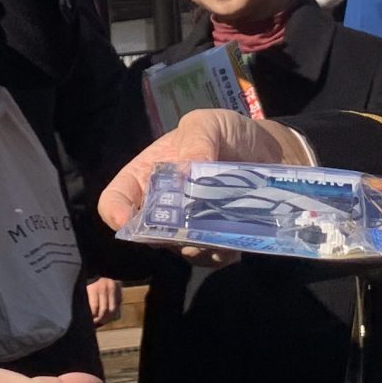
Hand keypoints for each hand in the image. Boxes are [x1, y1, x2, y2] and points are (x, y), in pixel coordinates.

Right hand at [95, 109, 310, 266]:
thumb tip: (188, 171)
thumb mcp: (208, 123)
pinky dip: (221, 254)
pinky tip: (235, 240)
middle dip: (168, 235)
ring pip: (180, 250)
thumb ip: (197, 139)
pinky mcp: (214, 242)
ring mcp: (187, 227)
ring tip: (221, 233)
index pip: (115, 199)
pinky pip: (210, 259)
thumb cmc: (227, 133)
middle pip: (148, 234)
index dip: (116, 212)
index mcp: (147, 175)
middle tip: (192, 226)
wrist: (266, 151)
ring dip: (198, 247)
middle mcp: (162, 206)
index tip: (129, 220)